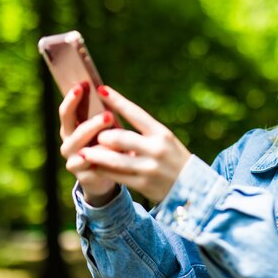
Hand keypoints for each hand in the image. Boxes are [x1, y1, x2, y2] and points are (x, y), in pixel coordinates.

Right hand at [59, 82, 118, 205]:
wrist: (105, 177)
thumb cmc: (106, 145)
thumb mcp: (104, 128)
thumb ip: (101, 113)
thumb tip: (106, 90)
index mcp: (69, 129)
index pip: (66, 111)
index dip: (72, 98)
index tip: (82, 85)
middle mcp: (68, 144)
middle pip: (75, 131)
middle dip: (93, 123)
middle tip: (109, 115)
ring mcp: (73, 161)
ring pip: (84, 150)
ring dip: (101, 144)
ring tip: (118, 140)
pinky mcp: (83, 177)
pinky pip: (94, 167)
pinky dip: (106, 161)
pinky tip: (119, 156)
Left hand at [78, 85, 191, 203]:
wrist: (193, 188)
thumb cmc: (175, 159)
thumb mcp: (166, 141)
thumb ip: (144, 133)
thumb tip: (114, 124)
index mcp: (162, 134)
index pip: (135, 113)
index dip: (117, 100)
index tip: (101, 89)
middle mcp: (156, 149)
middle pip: (120, 137)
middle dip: (103, 135)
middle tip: (95, 135)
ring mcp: (149, 168)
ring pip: (114, 159)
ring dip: (96, 154)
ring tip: (84, 152)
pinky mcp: (143, 184)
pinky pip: (117, 176)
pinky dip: (103, 171)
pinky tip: (94, 167)